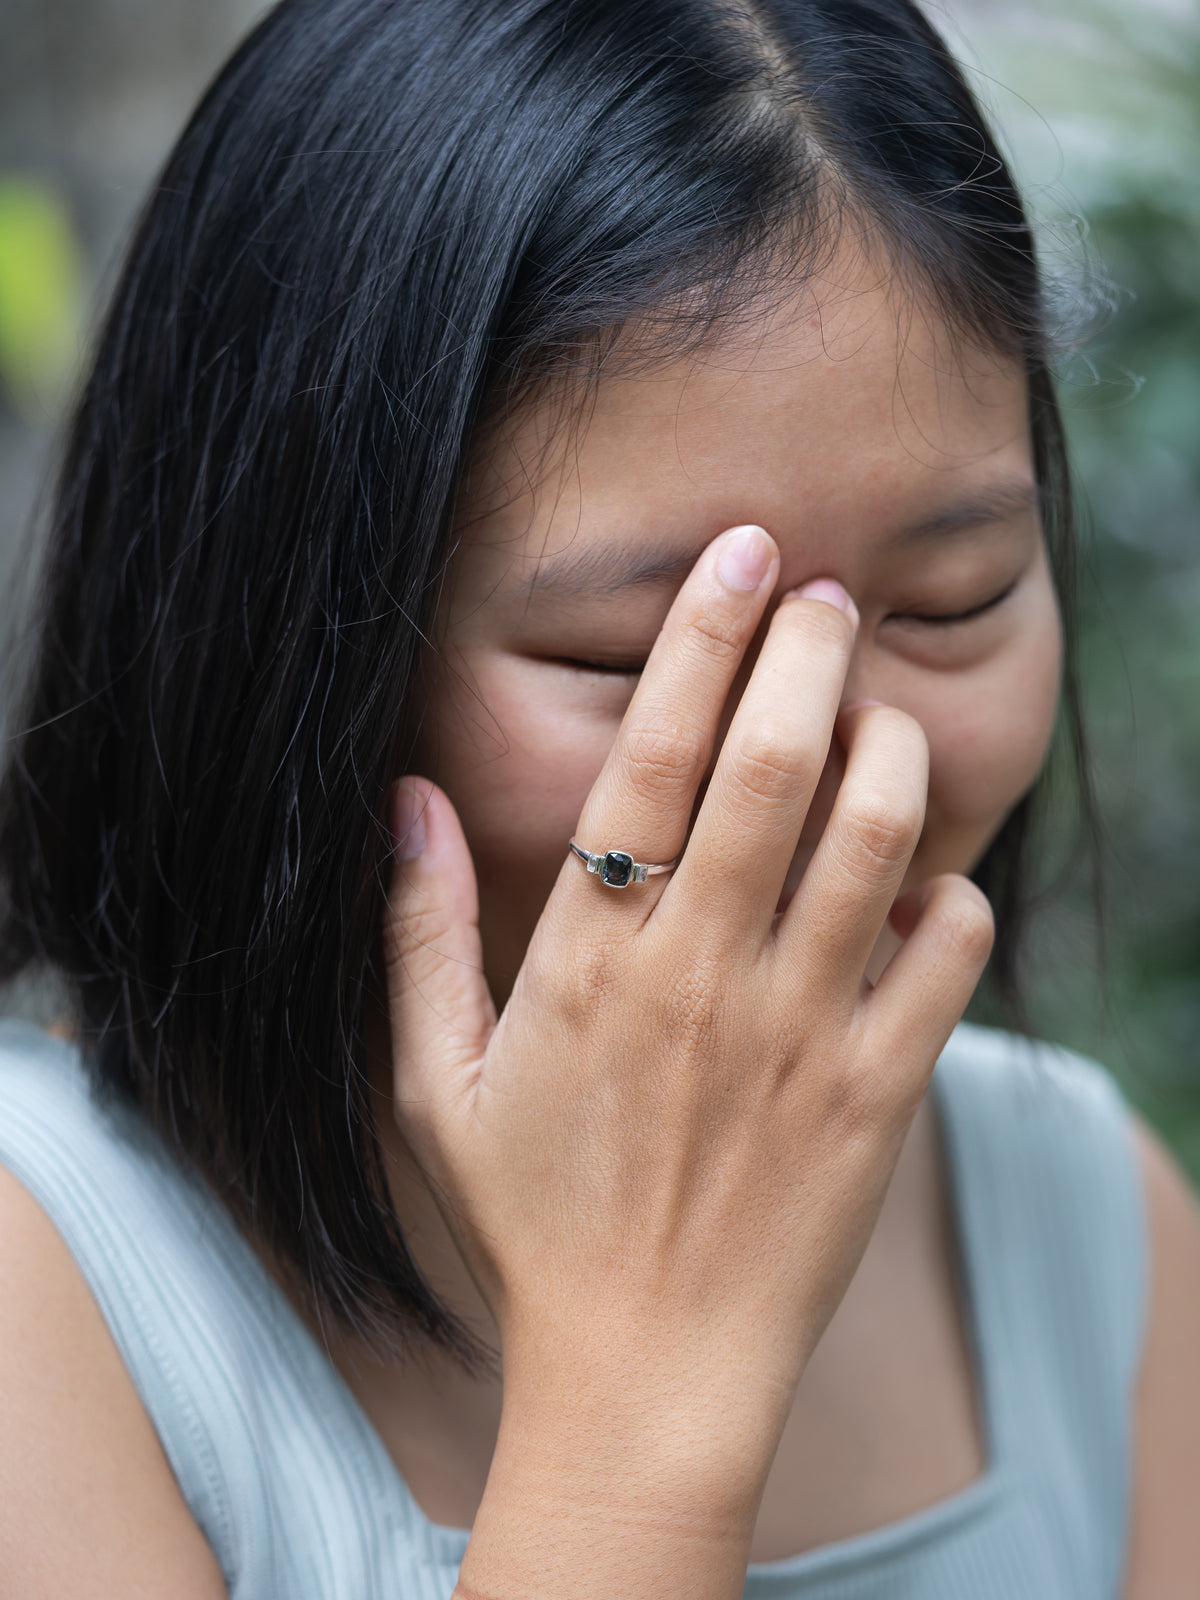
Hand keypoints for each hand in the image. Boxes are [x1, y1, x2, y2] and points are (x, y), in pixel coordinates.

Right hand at [384, 524, 992, 1595]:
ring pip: (876, 836)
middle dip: (812, 649)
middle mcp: (700, 974)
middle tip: (827, 593)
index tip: (740, 552)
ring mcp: (799, 1031)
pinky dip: (948, 889)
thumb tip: (402, 796)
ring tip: (879, 712)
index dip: (700, 635)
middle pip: (776, 763)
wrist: (647, 1373)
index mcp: (590, 958)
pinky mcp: (878, 1091)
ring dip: (891, 746)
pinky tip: (918, 878)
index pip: (649, 755)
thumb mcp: (436, 1081)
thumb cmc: (535, 1219)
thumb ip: (414, 932)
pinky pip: (946, 950)